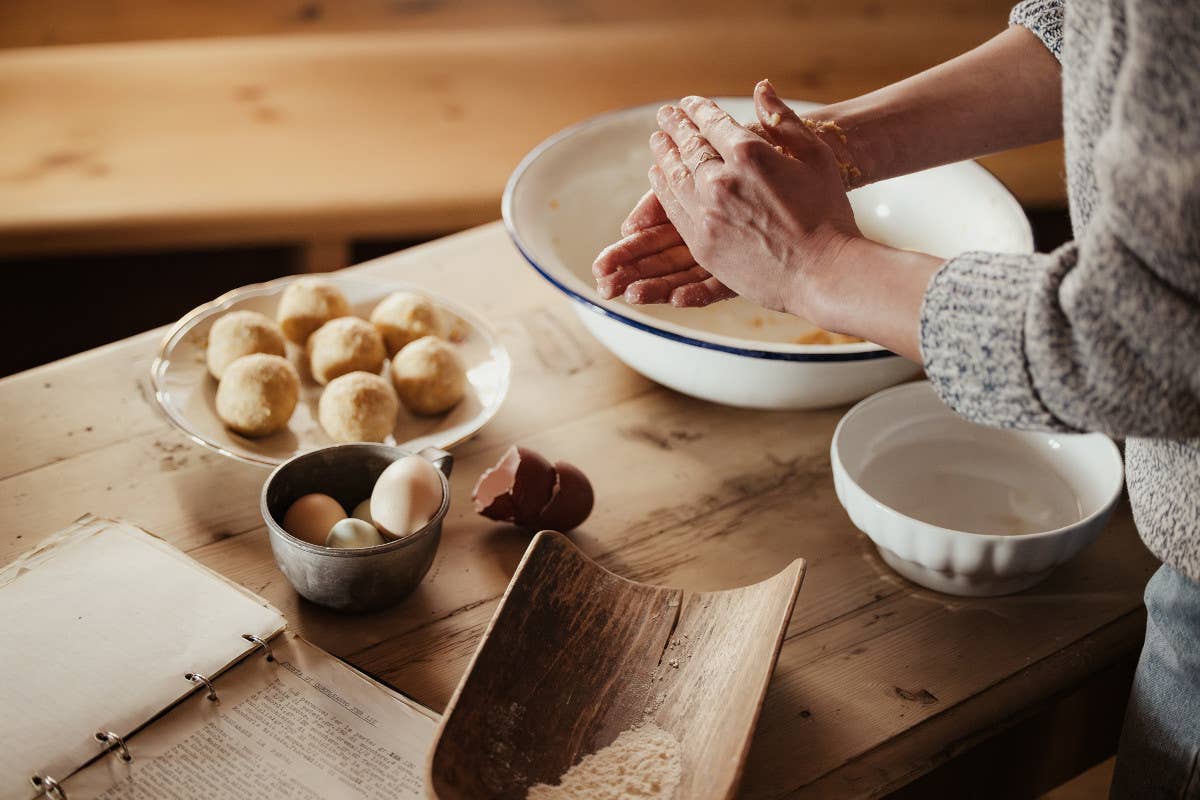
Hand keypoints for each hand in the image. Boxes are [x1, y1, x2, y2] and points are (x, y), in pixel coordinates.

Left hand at [638, 82, 860, 315]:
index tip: (688, 103)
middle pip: (688, 147)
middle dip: (675, 127)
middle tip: (665, 116)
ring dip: (663, 155)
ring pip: (673, 177)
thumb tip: (761, 88)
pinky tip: (659, 179)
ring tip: (658, 142)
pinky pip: (672, 211)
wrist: (823, 273)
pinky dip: (662, 190)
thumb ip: (784, 120)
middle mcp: (720, 182)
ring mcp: (707, 216)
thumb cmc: (828, 214)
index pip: (713, 123)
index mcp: (749, 155)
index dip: (698, 110)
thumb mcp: (815, 156)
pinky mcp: (702, 246)